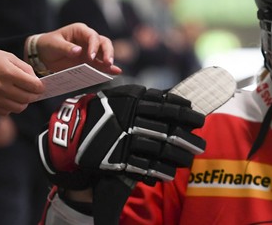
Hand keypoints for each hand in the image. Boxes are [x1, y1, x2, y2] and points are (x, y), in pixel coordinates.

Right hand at [0, 45, 43, 114]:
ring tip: (20, 94)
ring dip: (23, 102)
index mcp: (8, 73)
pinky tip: (8, 98)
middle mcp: (1, 88)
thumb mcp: (9, 56)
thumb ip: (25, 68)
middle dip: (34, 95)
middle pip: (27, 99)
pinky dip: (10, 107)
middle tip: (32, 91)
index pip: (33, 86)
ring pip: (18, 108)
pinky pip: (6, 112)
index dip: (40, 87)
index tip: (40, 86)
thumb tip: (36, 81)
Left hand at [36, 23, 122, 75]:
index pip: (92, 36)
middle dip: (107, 52)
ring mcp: (89, 50)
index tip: (91, 57)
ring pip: (104, 53)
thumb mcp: (54, 45)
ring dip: (109, 60)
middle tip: (107, 62)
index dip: (94, 46)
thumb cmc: (48, 44)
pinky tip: (115, 72)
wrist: (42, 54)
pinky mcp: (88, 61)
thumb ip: (66, 48)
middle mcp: (87, 39)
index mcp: (80, 31)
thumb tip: (78, 51)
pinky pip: (99, 64)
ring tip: (111, 68)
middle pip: (103, 42)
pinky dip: (107, 68)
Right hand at [38, 84, 205, 189]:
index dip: (185, 112)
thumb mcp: (119, 98)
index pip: (166, 104)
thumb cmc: (100, 113)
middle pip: (166, 128)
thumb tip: (172, 100)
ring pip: (159, 148)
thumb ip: (143, 99)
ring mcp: (124, 139)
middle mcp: (130, 118)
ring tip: (189, 160)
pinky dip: (159, 170)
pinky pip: (144, 166)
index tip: (199, 118)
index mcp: (132, 100)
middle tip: (201, 144)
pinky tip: (170, 174)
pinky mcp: (117, 158)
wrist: (70, 134)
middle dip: (187, 137)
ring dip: (178, 156)